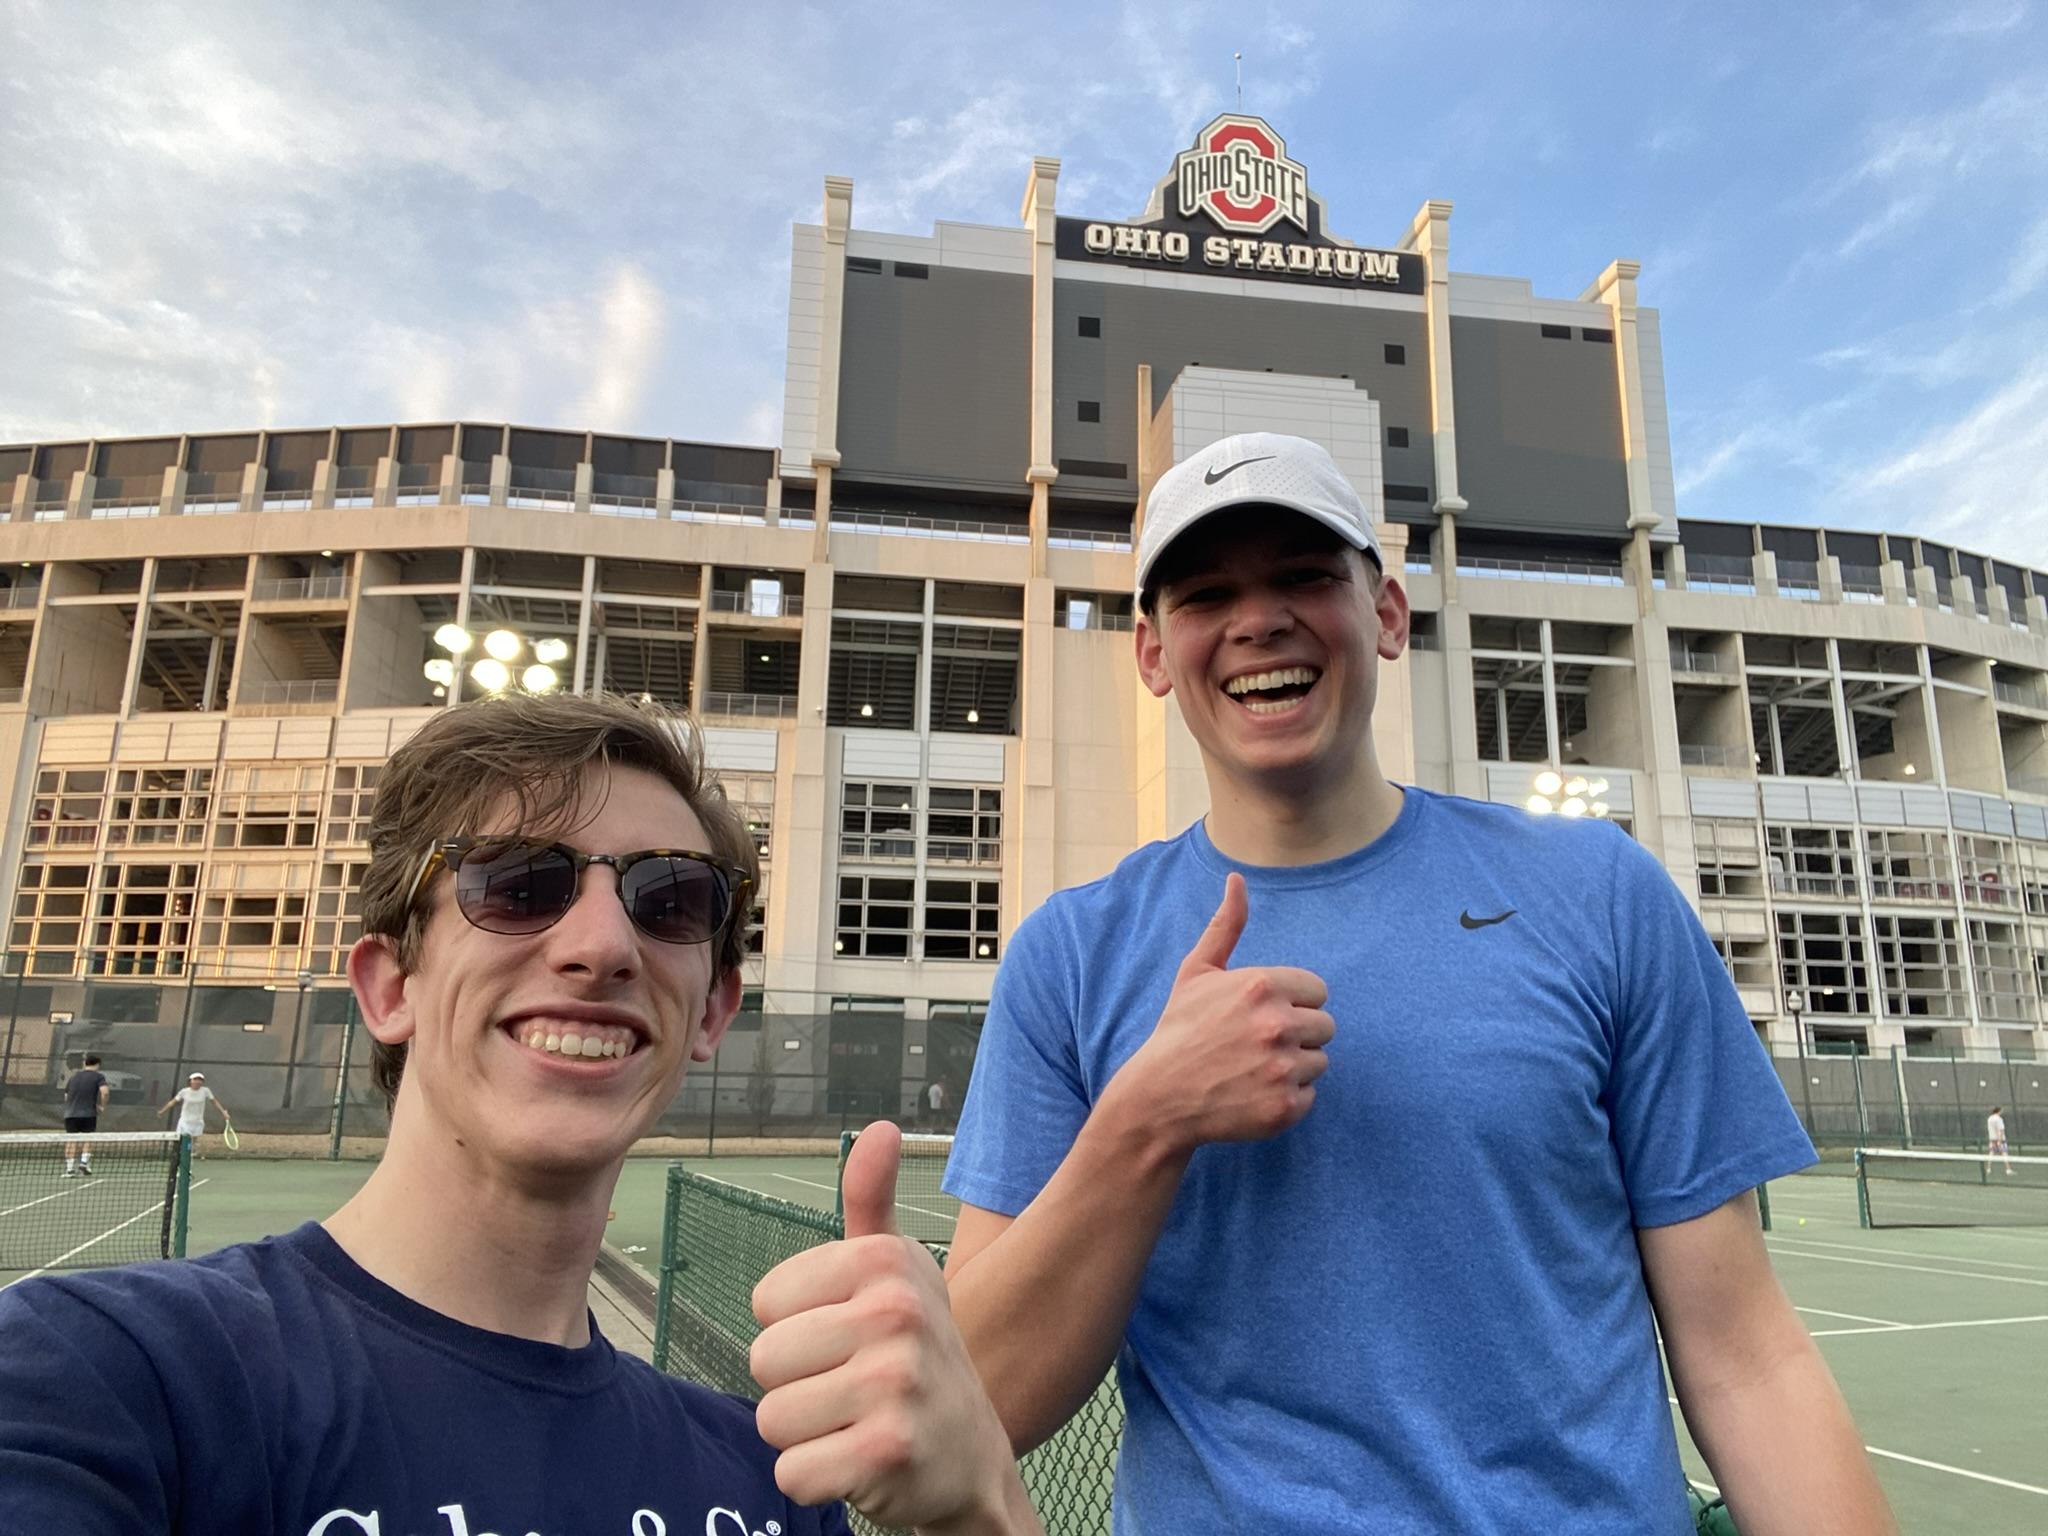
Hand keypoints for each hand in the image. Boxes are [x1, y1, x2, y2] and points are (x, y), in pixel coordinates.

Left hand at [751, 1122, 1035, 1532]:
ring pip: (772, 1418)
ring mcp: (895, 1384)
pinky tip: (859, 1465)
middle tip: (852, 1389)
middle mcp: (896, 1312)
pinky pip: (792, 1472)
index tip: (847, 1339)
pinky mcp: (887, 1453)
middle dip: (796, 1386)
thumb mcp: (896, 1273)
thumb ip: (870, 1202)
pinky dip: (816, 1480)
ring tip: (855, 1423)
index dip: (796, 1328)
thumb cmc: (915, 1355)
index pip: (766, 1301)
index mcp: (888, 1262)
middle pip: (764, 1360)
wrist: (973, 1457)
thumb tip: (879, 1127)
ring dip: (805, 1434)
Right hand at [1107, 872, 1333, 1153]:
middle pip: (1325, 1026)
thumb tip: (1237, 879)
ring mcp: (1283, 1068)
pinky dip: (1286, 1098)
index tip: (1261, 1016)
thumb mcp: (1197, 971)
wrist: (1160, 1096)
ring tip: (1253, 1069)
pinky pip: (1310, 1095)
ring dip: (1293, 1066)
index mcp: (1262, 985)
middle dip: (1296, 1035)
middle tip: (1256, 1045)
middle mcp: (1278, 1024)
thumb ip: (1226, 925)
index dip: (1292, 1003)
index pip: (1317, 991)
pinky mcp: (1285, 1107)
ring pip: (1319, 1062)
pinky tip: (1254, 1093)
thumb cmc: (1181, 1029)